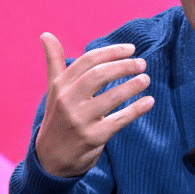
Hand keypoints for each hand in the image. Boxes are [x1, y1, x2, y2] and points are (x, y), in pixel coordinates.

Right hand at [34, 32, 153, 177]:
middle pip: (99, 76)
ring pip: (111, 97)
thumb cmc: (58, 117)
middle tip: (142, 63)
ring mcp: (80, 120)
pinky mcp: (93, 138)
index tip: (131, 49)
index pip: (87, 61)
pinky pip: (119, 120)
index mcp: (60, 86)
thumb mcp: (54, 90)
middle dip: (123, 66)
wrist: (51, 159)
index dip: (111, 52)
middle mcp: (67, 101)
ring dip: (132, 85)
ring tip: (145, 78)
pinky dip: (136, 109)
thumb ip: (54, 62)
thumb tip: (45, 34)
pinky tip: (149, 101)